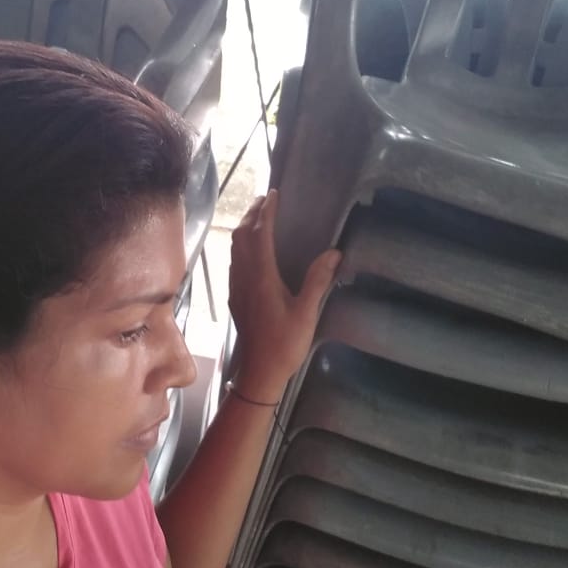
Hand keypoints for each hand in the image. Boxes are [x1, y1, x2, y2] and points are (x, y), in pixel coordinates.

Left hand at [227, 189, 340, 401]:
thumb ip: (318, 281)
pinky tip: (250, 250)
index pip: (260, 235)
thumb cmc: (284, 344)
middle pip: (242, 236)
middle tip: (265, 199)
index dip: (266, 212)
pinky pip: (234, 261)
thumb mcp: (307, 313)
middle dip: (252, 214)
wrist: (259, 372)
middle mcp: (244, 278)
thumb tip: (333, 253)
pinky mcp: (235, 297)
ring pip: (235, 248)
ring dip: (244, 228)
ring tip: (257, 216)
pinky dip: (241, 245)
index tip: (274, 194)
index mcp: (262, 278)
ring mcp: (237, 287)